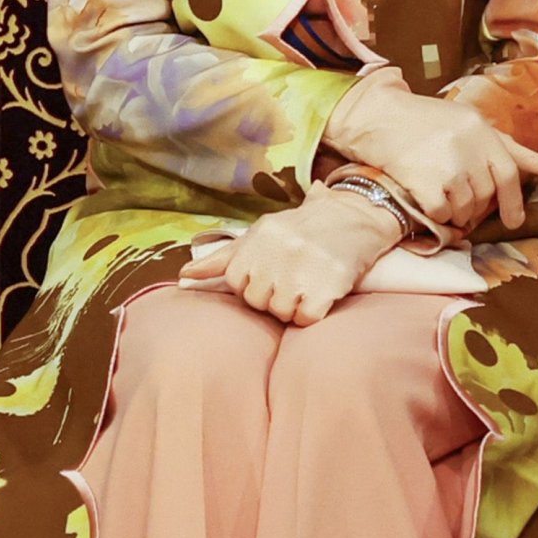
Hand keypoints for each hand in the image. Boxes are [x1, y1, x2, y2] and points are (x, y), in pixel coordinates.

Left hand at [177, 183, 404, 324]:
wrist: (355, 218)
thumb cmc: (302, 228)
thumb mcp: (260, 233)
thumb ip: (222, 258)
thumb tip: (183, 277)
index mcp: (257, 239)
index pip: (235, 283)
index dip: (253, 284)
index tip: (271, 274)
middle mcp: (277, 253)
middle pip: (257, 301)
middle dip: (273, 296)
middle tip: (292, 278)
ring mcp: (302, 270)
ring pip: (280, 313)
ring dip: (294, 306)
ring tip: (307, 284)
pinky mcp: (326, 286)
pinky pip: (305, 319)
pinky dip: (312, 313)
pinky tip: (320, 294)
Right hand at [324, 66, 537, 231]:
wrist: (378, 118)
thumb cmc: (424, 121)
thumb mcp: (468, 123)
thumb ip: (507, 147)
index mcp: (480, 130)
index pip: (508, 173)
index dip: (514, 202)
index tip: (514, 221)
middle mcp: (468, 146)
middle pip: (485, 196)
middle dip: (476, 207)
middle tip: (460, 202)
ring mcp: (447, 166)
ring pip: (464, 209)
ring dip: (455, 212)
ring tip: (442, 198)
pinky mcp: (425, 182)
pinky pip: (442, 214)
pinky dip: (437, 215)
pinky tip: (428, 203)